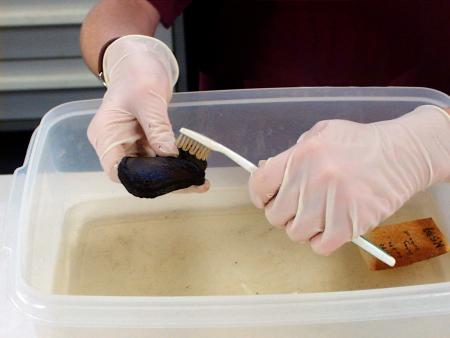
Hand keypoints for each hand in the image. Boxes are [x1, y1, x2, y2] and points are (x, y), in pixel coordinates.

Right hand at [88, 35, 206, 194]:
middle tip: (192, 183)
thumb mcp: (147, 98)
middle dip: (163, 181)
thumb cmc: (136, 73)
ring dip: (172, 175)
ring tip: (198, 180)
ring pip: (150, 169)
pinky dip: (175, 164)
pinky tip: (194, 168)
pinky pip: (159, 158)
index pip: (116, 169)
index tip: (166, 181)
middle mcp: (115, 144)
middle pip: (135, 173)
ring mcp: (130, 143)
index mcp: (105, 135)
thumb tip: (169, 154)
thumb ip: (157, 127)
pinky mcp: (144, 141)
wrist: (140, 60)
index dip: (139, 179)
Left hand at [249, 105, 449, 254]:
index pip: (260, 184)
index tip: (266, 199)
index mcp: (301, 155)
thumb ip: (292, 155)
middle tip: (297, 208)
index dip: (260, 195)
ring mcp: (332, 203)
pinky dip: (321, 242)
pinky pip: (319, 246)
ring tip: (317, 217)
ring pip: (295, 233)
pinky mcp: (351, 224)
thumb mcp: (320, 134)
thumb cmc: (358, 143)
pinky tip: (330, 229)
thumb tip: (266, 172)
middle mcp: (312, 179)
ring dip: (302, 229)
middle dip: (283, 214)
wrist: (402, 153)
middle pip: (276, 215)